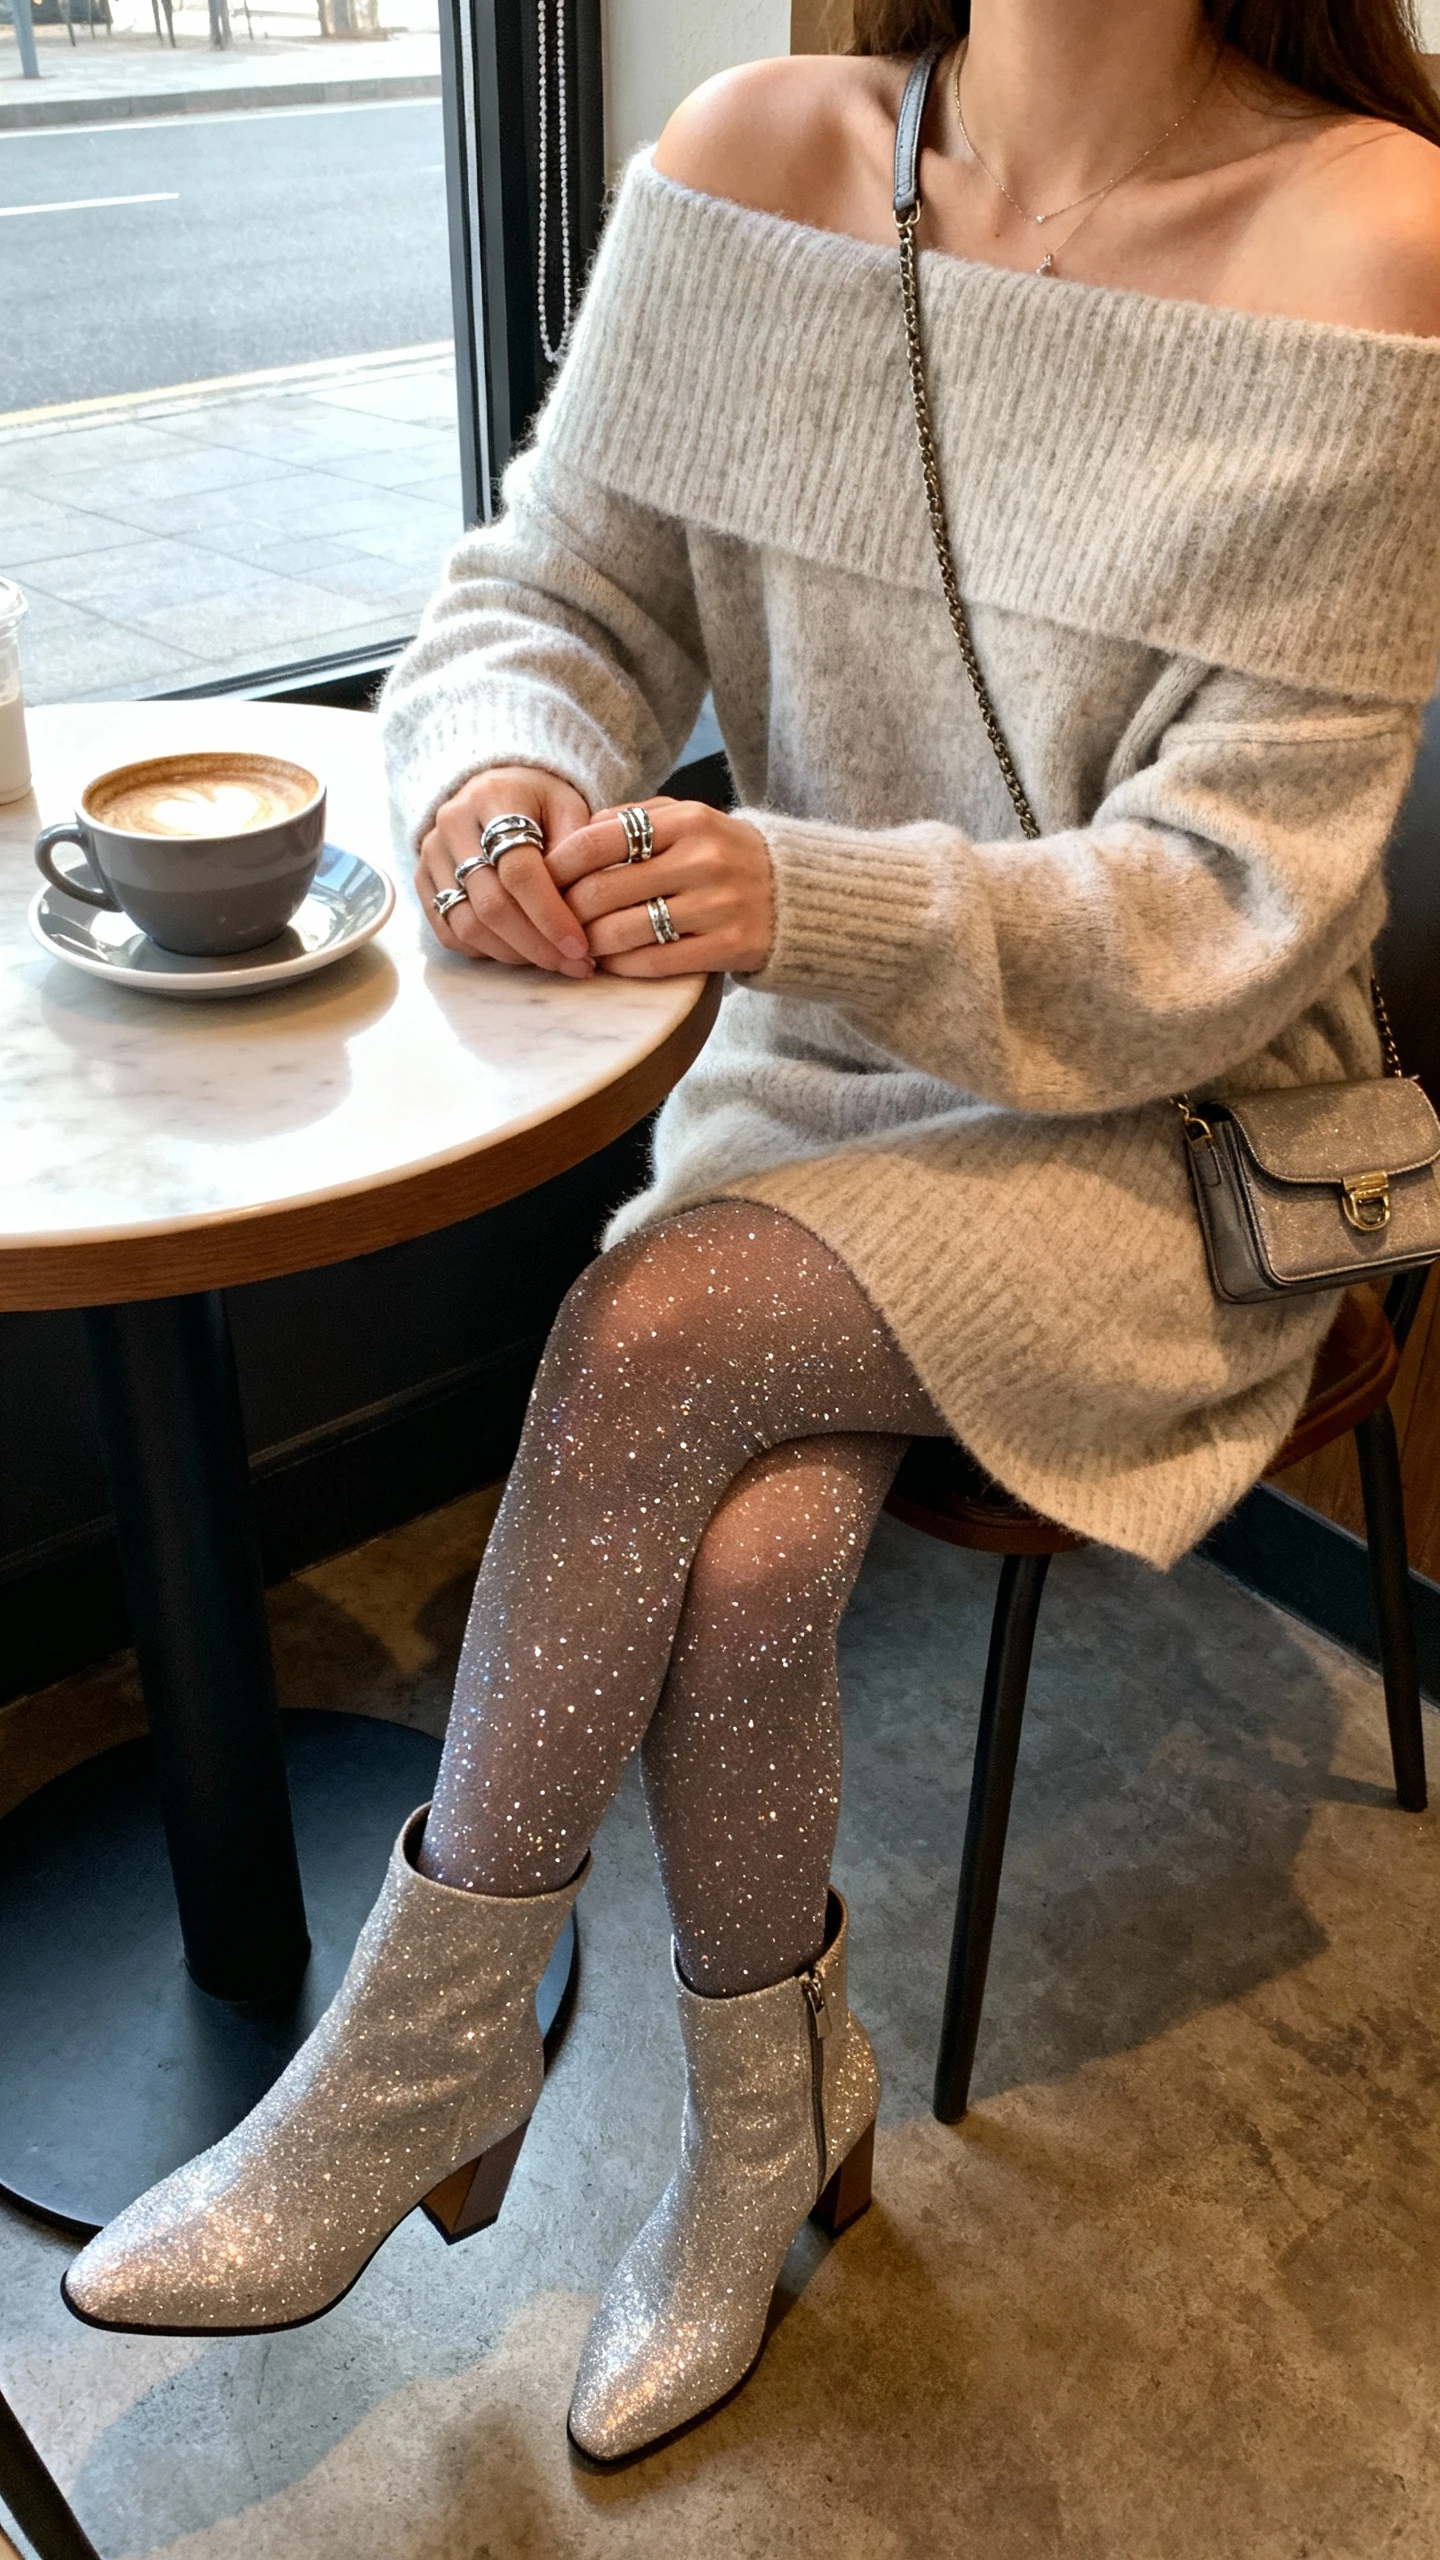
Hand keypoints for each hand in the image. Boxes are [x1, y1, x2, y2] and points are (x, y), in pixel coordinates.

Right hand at [417, 767, 593, 976]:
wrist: (493, 789)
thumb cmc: (540, 803)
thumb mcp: (570, 807)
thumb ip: (579, 851)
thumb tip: (581, 911)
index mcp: (494, 798)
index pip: (518, 870)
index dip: (550, 914)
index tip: (580, 946)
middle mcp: (453, 824)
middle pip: (491, 904)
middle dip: (536, 944)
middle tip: (574, 965)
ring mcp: (431, 854)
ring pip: (468, 925)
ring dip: (514, 954)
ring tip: (553, 961)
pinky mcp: (422, 880)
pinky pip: (450, 932)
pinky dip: (486, 951)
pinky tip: (521, 951)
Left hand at [549, 798, 773, 975]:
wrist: (799, 893)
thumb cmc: (725, 855)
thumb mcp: (688, 821)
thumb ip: (633, 821)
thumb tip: (572, 839)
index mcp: (687, 821)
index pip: (599, 840)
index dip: (559, 865)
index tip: (542, 881)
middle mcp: (703, 859)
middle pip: (604, 889)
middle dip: (567, 911)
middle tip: (552, 922)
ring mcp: (718, 905)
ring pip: (624, 930)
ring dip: (590, 943)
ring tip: (578, 945)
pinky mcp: (730, 946)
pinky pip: (655, 962)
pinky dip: (622, 966)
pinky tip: (611, 963)